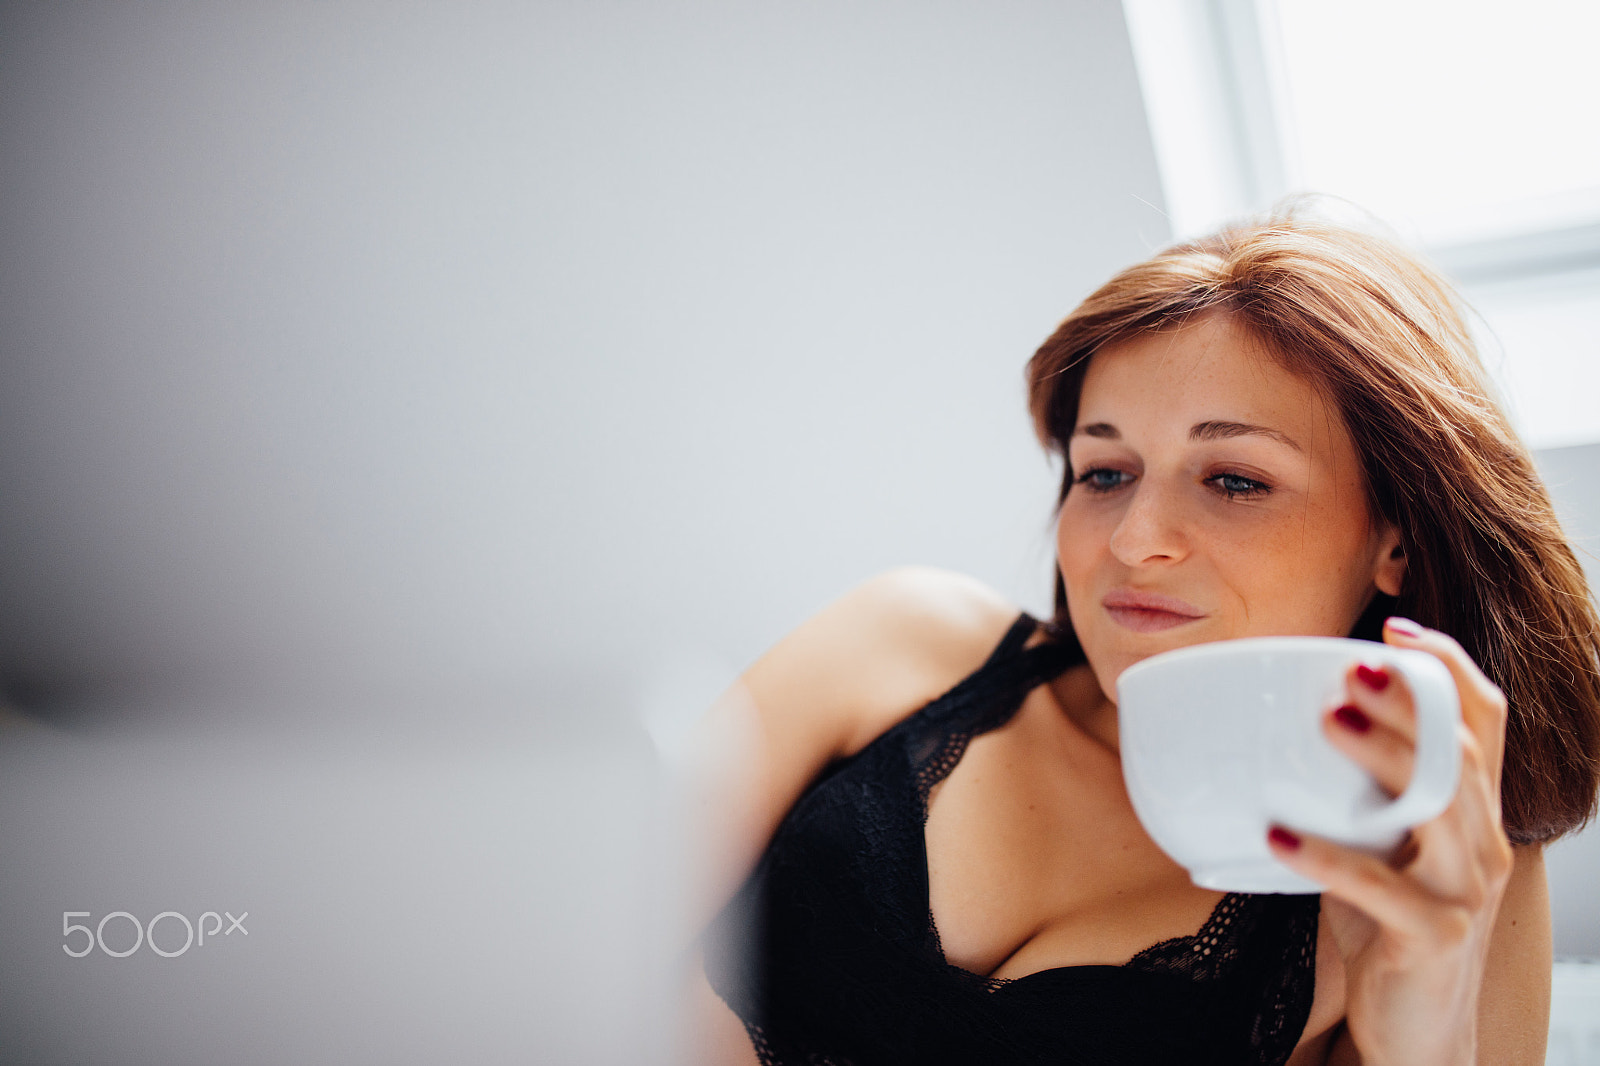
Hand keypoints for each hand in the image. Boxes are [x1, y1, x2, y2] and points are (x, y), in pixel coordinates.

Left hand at [1265, 617, 1514, 1065]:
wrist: (1415, 1030)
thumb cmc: (1386, 929)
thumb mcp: (1377, 850)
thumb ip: (1353, 798)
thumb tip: (1274, 734)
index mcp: (1472, 815)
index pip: (1486, 724)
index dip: (1450, 669)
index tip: (1397, 628)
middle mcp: (1483, 846)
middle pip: (1463, 754)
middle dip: (1411, 703)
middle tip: (1351, 667)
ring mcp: (1464, 892)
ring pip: (1440, 806)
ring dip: (1383, 757)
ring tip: (1328, 721)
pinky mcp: (1432, 936)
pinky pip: (1381, 888)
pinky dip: (1325, 857)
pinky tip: (1276, 835)